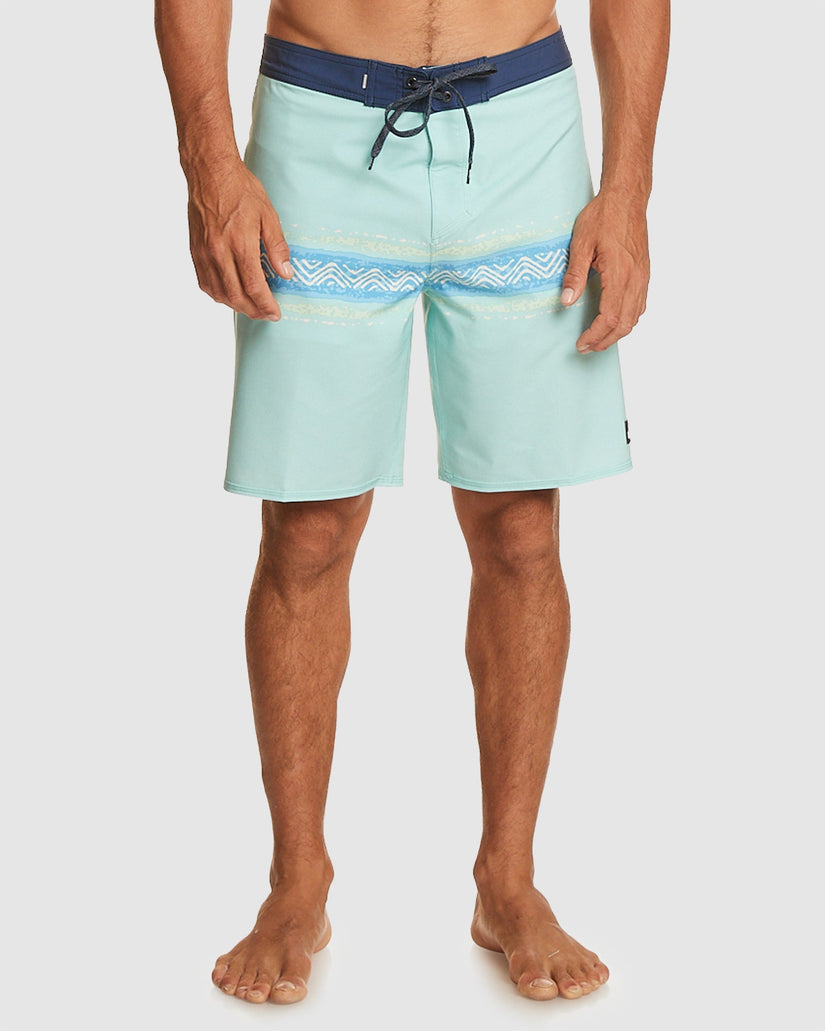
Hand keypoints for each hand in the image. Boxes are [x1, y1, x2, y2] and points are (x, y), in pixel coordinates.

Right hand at [186, 160, 292, 320]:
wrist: (209, 172)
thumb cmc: (240, 189)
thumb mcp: (268, 214)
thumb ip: (277, 246)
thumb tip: (286, 273)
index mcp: (240, 244)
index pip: (254, 287)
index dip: (266, 305)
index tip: (275, 313)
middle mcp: (219, 253)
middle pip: (236, 296)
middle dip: (253, 310)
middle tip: (266, 314)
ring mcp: (204, 254)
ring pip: (219, 294)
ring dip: (236, 306)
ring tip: (251, 307)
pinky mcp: (195, 251)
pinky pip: (205, 283)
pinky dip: (219, 295)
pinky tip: (230, 294)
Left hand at [560, 191, 649, 352]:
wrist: (627, 198)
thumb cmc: (604, 216)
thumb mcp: (580, 243)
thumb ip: (574, 274)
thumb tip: (566, 302)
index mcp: (619, 274)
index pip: (609, 317)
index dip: (595, 336)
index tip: (581, 344)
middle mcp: (635, 279)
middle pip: (624, 324)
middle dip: (605, 341)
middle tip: (586, 348)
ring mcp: (642, 277)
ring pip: (634, 317)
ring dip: (617, 333)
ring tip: (598, 339)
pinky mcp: (644, 274)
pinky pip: (640, 305)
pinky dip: (627, 320)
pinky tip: (615, 321)